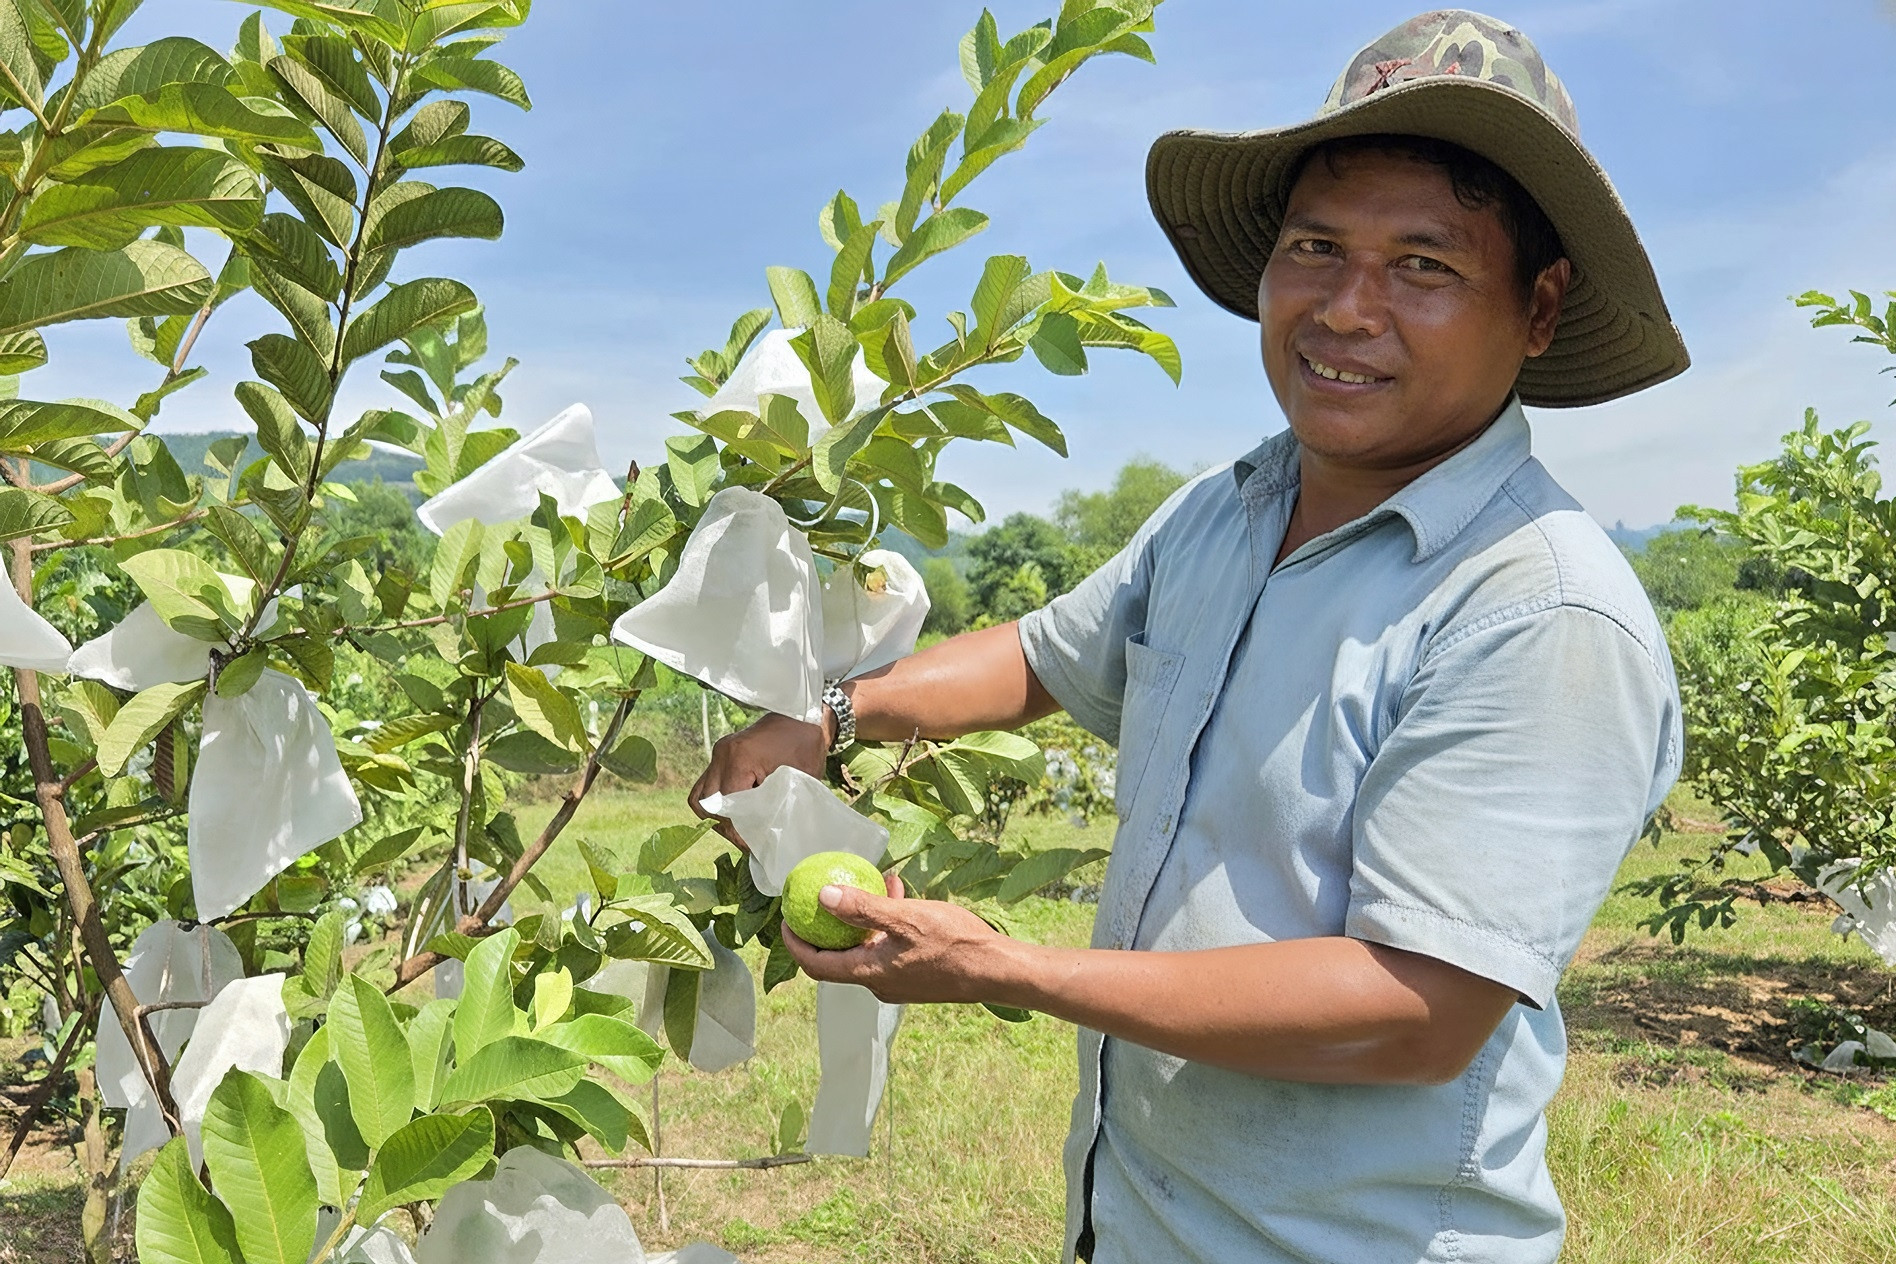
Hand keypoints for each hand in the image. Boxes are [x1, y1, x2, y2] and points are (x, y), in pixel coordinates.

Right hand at [688, 711, 829, 849]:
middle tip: (748, 839)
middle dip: (726, 826)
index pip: (726, 808)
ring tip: (741, 826)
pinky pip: (707, 785)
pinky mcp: (722, 755)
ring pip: (700, 796)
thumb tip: (767, 840)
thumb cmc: (806, 745)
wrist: (804, 714)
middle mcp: (722, 755)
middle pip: (707, 804)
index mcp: (739, 759)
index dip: (738, 832)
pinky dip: (717, 802)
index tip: (754, 846)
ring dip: (717, 815)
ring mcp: (718, 753)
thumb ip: (780, 808)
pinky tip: (738, 811)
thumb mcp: (798, 781)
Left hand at [782, 871, 1018, 1005]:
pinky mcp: (916, 974)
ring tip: (867, 884)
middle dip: (826, 928)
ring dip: (861, 920)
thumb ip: (863, 909)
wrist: (997, 970)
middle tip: (817, 898)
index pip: (816, 964)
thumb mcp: (906, 918)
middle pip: (838, 958)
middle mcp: (879, 983)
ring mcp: (899, 981)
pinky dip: (885, 923)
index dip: (795, 943)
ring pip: (866, 948)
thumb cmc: (953, 944)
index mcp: (869, 973)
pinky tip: (899, 892)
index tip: (785, 918)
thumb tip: (822, 896)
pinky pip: (889, 947)